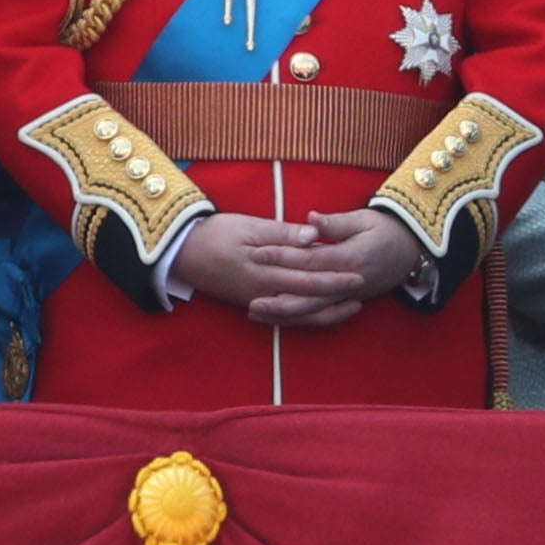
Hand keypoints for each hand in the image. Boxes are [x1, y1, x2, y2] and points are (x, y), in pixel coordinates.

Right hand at [170, 213, 373, 330]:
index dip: (335, 278)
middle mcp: (263, 292)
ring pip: (298, 314)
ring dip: (325, 312)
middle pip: (307, 299)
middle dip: (337, 297)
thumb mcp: (248, 227)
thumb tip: (313, 237)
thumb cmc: (215, 233)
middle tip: (363, 291)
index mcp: (265, 271)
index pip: (308, 278)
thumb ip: (283, 233)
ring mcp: (257, 301)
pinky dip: (303, 318)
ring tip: (351, 307)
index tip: (359, 275)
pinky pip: (282, 317)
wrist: (181, 253)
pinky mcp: (251, 303)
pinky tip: (319, 314)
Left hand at [268, 208, 426, 324]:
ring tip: (254, 312)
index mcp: (348, 258)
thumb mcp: (365, 219)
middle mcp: (346, 282)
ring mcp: (346, 295)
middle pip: (306, 295)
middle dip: (275, 297)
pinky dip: (297, 319)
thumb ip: (336, 222)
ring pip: (310, 311)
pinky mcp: (346, 301)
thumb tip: (311, 219)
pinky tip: (276, 317)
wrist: (413, 252)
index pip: (308, 260)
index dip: (281, 257)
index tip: (257, 253)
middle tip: (248, 297)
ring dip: (282, 314)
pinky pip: (319, 315)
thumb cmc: (387, 231)